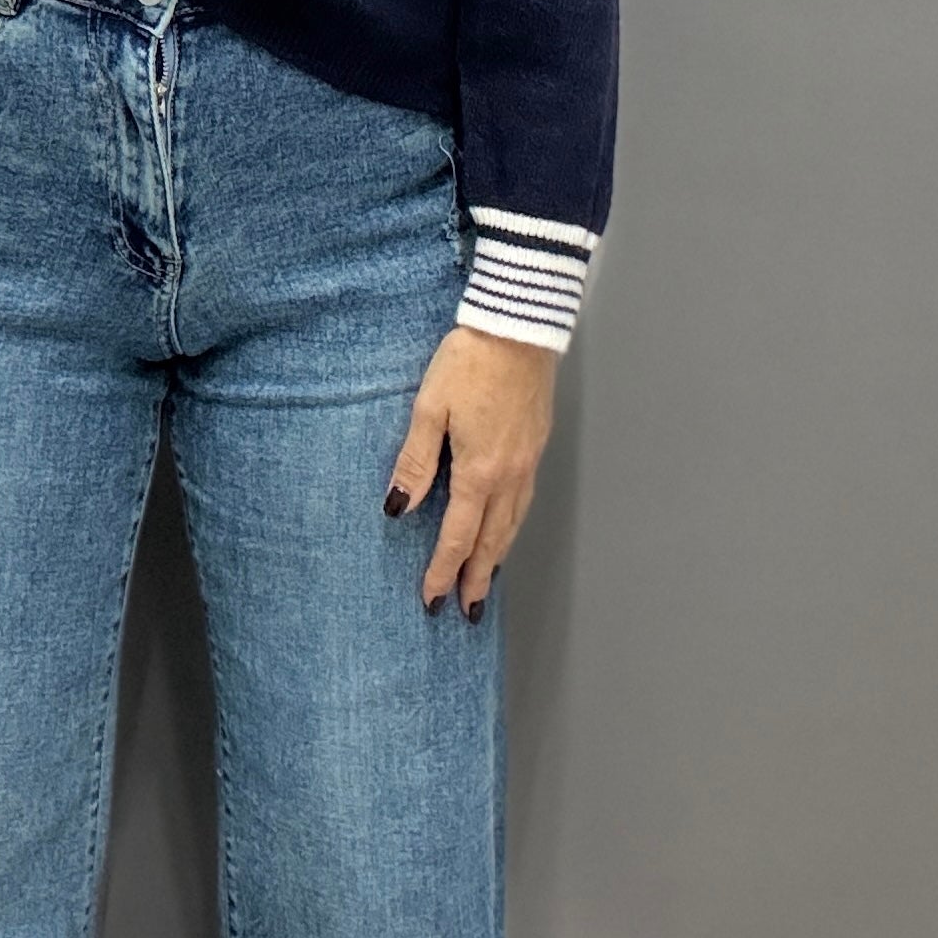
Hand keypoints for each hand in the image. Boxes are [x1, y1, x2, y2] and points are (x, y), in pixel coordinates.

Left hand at [383, 329, 558, 618]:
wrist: (519, 327)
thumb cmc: (470, 361)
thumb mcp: (429, 407)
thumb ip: (415, 460)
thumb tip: (400, 506)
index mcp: (479, 470)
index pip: (457, 536)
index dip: (444, 571)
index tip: (433, 599)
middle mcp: (509, 474)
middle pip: (492, 540)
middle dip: (477, 578)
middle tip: (467, 610)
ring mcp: (528, 461)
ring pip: (513, 523)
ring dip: (497, 556)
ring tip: (486, 582)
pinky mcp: (536, 445)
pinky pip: (525, 500)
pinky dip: (513, 526)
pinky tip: (506, 528)